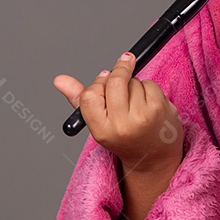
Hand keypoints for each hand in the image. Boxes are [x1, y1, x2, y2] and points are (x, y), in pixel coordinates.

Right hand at [53, 52, 183, 172]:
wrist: (154, 157)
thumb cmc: (124, 136)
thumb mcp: (99, 124)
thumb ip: (79, 100)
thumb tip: (59, 80)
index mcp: (102, 131)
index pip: (90, 95)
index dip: (98, 83)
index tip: (104, 77)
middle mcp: (121, 125)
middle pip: (114, 82)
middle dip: (119, 70)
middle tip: (124, 62)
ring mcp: (142, 117)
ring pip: (133, 81)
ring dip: (135, 83)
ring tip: (136, 102)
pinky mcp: (159, 109)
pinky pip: (149, 83)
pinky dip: (149, 87)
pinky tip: (148, 102)